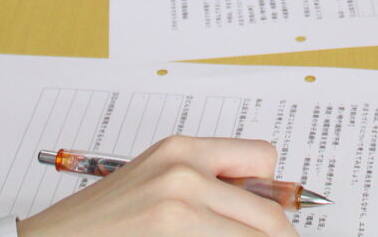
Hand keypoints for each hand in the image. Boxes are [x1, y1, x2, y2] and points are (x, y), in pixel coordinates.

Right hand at [17, 136, 297, 236]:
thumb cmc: (102, 222)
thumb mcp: (156, 183)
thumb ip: (205, 185)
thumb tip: (264, 211)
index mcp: (183, 149)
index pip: (264, 159)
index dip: (274, 197)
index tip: (272, 223)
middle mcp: (184, 170)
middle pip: (271, 216)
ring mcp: (179, 207)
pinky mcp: (172, 234)